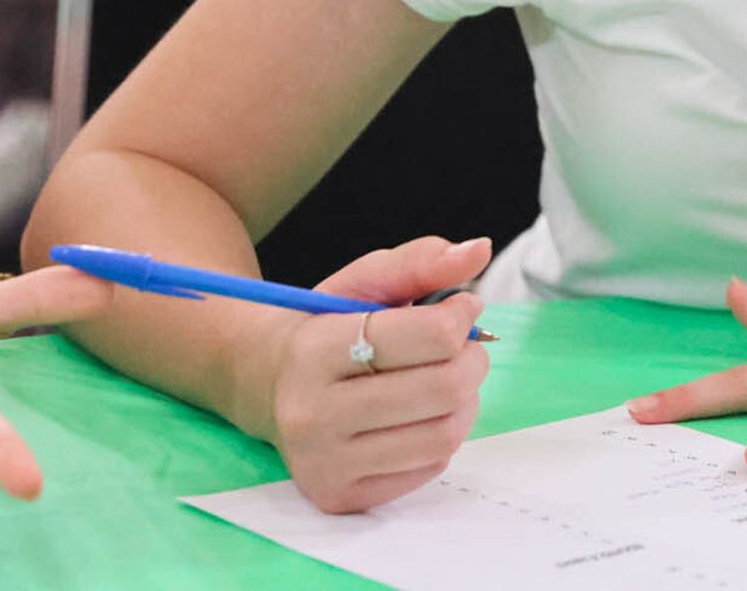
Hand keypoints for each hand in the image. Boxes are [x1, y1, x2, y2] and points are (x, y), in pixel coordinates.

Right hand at [266, 235, 494, 513]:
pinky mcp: (339, 496)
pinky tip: (421, 415)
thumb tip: (479, 249)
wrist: (267, 385)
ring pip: (445, 434)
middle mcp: (311, 413)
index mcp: (315, 349)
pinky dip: (442, 436)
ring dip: (465, 401)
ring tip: (447, 379)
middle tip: (466, 347)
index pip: (430, 335)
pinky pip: (430, 468)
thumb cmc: (327, 326)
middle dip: (472, 359)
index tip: (461, 307)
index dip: (461, 316)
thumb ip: (421, 262)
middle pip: (445, 388)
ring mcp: (324, 463)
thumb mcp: (364, 282)